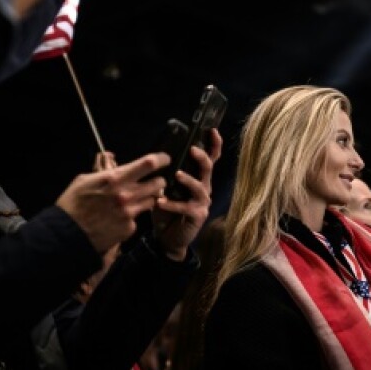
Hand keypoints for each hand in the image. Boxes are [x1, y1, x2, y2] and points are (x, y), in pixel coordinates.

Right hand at [57, 153, 169, 253]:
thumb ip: (104, 171)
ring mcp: (129, 213)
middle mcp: (127, 195)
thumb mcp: (84, 180)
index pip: (149, 163)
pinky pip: (138, 218)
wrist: (65, 236)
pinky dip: (133, 216)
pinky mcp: (129, 228)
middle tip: (153, 182)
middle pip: (159, 183)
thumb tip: (112, 160)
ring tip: (136, 200)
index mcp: (115, 179)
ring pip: (153, 201)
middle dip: (158, 181)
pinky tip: (120, 218)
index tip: (165, 159)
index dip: (161, 159)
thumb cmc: (72, 204)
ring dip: (148, 198)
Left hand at [153, 129, 221, 261]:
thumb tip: (156, 157)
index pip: (211, 159)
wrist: (168, 239)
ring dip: (188, 179)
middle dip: (202, 157)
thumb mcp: (166, 190)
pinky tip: (160, 202)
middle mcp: (204, 188)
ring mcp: (202, 202)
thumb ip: (166, 176)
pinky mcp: (197, 215)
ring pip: (200, 187)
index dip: (214, 144)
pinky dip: (171, 204)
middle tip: (193, 149)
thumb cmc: (167, 211)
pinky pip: (185, 207)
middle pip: (208, 168)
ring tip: (177, 175)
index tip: (212, 130)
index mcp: (199, 179)